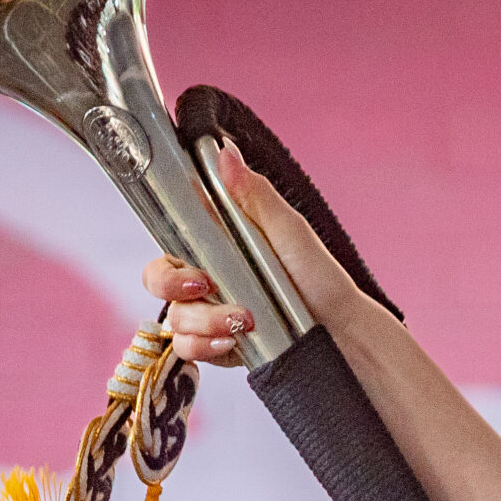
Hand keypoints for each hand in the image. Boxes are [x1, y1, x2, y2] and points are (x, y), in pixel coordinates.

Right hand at [143, 140, 366, 364]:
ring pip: (175, 319)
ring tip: (245, 322)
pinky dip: (206, 347)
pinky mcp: (219, 345)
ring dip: (204, 322)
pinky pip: (189, 349)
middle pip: (158, 280)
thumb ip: (253, 195)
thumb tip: (224, 151)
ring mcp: (211, 314)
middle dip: (173, 287)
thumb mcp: (288, 231)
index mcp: (217, 244)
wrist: (342, 331)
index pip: (168, 241)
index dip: (167, 253)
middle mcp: (207, 278)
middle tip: (205, 286)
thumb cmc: (319, 278)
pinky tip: (233, 343)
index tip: (194, 265)